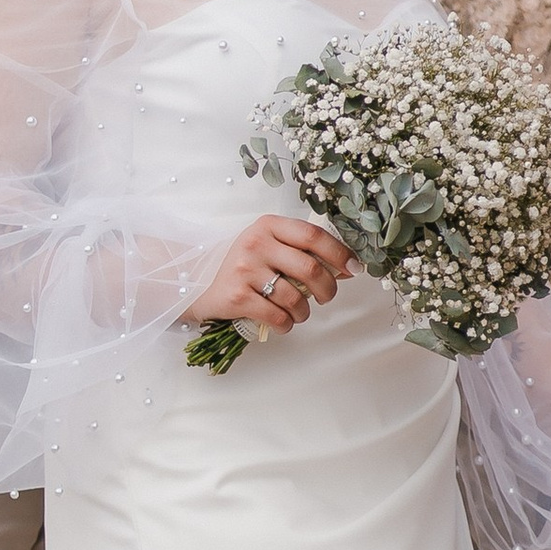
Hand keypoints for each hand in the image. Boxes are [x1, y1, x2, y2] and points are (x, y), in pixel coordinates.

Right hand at [183, 215, 352, 337]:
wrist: (196, 283)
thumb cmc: (244, 266)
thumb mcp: (270, 248)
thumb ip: (303, 253)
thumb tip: (346, 267)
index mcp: (268, 225)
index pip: (313, 235)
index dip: (339, 253)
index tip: (354, 268)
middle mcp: (256, 243)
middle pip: (310, 268)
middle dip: (328, 289)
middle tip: (327, 297)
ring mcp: (244, 269)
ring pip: (296, 297)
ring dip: (305, 312)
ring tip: (299, 312)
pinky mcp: (237, 296)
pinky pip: (277, 316)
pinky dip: (287, 324)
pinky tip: (283, 321)